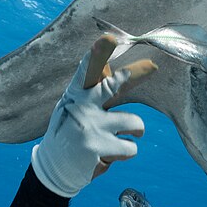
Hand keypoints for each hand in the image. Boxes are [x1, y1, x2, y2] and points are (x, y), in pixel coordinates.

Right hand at [31, 35, 156, 197]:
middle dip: (134, 74)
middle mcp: (82, 108)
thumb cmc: (71, 132)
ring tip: (120, 137)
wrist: (53, 169)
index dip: (99, 54)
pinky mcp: (100, 149)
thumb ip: (97, 93)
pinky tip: (107, 154)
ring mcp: (91, 128)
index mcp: (76, 95)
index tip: (108, 38)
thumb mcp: (76, 108)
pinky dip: (125, 152)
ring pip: (134, 123)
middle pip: (113, 87)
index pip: (87, 70)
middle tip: (152, 66)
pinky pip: (131, 147)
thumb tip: (121, 71)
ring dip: (134, 132)